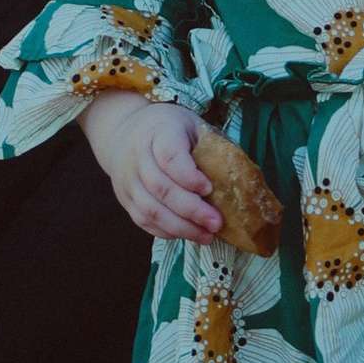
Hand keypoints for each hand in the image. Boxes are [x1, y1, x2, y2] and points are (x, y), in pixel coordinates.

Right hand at [81, 92, 226, 243]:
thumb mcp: (192, 126)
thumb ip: (211, 148)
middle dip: (192, 210)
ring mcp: (127, 179)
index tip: (209, 188)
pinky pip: (143, 221)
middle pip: (161, 188)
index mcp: (158, 132)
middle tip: (217, 223)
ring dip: (181, 228)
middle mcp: (137, 156)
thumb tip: (239, 181)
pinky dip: (166, 231)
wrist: (124, 131)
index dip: (189, 176)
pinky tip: (186, 234)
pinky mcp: (124, 198)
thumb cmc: (169, 129)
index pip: (170, 156)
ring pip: (151, 210)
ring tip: (206, 236)